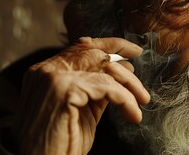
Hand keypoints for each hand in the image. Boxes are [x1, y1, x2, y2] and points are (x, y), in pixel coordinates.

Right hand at [11, 37, 149, 154]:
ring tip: (141, 103)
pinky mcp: (64, 90)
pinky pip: (107, 87)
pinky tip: (132, 113)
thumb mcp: (84, 108)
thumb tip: (123, 69)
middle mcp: (46, 70)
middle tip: (141, 82)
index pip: (82, 47)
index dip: (110, 45)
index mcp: (47, 71)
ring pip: (105, 69)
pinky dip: (125, 99)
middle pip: (96, 54)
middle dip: (124, 66)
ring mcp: (53, 77)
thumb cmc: (61, 142)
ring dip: (130, 86)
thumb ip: (97, 87)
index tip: (133, 51)